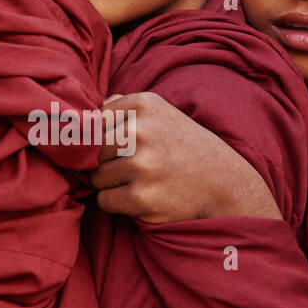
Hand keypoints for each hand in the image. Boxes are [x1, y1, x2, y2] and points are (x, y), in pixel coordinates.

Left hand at [89, 92, 280, 223]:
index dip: (100, 138)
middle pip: (90, 150)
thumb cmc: (184, 147)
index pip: (93, 121)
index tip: (117, 147)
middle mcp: (141, 131)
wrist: (223, 184)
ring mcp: (141, 166)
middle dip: (103, 162)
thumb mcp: (161, 114)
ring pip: (95, 177)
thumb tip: (83, 112)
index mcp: (144, 104)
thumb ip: (122, 107)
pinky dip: (117, 203)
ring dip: (110, 184)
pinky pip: (104, 201)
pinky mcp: (141, 198)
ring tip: (140, 181)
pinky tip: (142, 197)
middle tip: (131, 167)